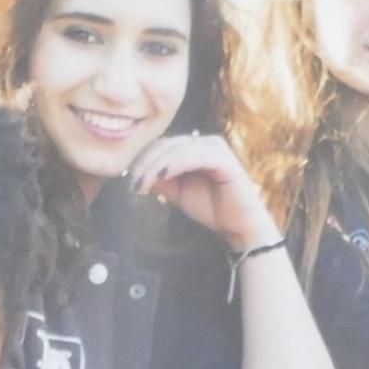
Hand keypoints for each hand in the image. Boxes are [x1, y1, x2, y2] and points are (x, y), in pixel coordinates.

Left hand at [126, 131, 276, 251]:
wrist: (238, 226)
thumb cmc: (212, 208)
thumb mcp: (178, 192)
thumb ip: (161, 179)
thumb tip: (137, 172)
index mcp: (196, 147)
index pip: (163, 145)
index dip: (144, 159)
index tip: (130, 180)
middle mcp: (207, 142)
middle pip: (167, 144)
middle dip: (147, 163)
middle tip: (133, 183)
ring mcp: (217, 149)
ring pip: (178, 150)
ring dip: (157, 166)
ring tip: (144, 184)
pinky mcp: (225, 160)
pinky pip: (195, 157)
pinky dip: (177, 165)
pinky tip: (163, 176)